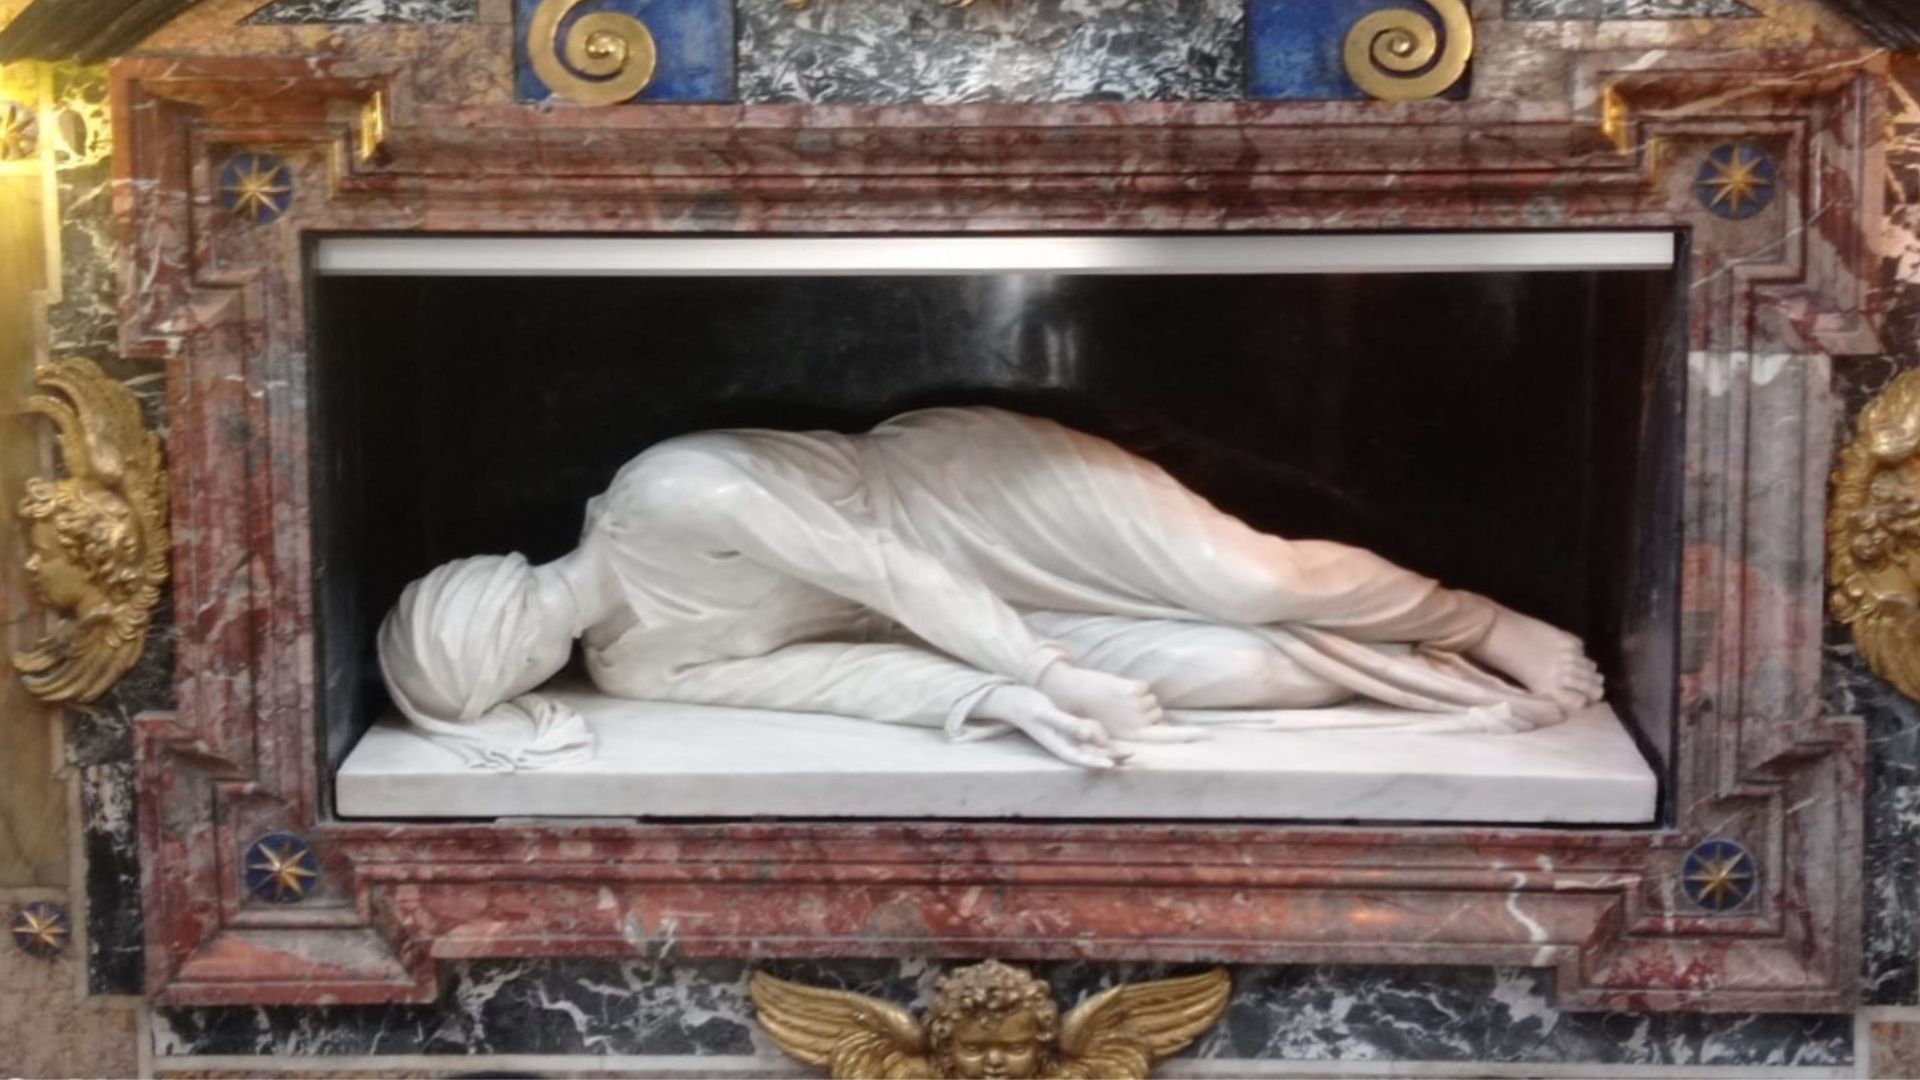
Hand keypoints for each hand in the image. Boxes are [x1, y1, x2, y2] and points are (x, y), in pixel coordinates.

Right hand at [970, 684, 1129, 768]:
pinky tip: (1113, 736)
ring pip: (1093, 748)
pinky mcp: (1070, 730)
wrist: (1016, 700)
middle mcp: (1065, 745)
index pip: (1080, 758)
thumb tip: (1087, 736)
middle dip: (1112, 757)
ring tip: (1129, 750)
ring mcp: (1068, 739)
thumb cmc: (1028, 706)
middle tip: (1133, 755)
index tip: (1112, 765)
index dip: (1096, 762)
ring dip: (1110, 750)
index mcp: (1058, 745)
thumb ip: (1067, 724)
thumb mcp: (1046, 714)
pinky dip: (1101, 738)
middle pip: (1091, 755)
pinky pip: (1089, 737)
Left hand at [1036, 661, 1206, 744]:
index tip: (1207, 734)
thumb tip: (1163, 725)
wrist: (1072, 692)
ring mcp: (1136, 706)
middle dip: (1148, 713)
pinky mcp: (1133, 690)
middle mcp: (1138, 724)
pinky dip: (1135, 688)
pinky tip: (1117, 691)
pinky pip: (1144, 689)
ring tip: (1117, 702)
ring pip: (1151, 701)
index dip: (1188, 736)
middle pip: (1159, 716)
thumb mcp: (1113, 731)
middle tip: (1123, 711)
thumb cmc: (1091, 714)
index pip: (1168, 738)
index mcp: (1132, 737)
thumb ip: (1137, 732)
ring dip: (1139, 700)